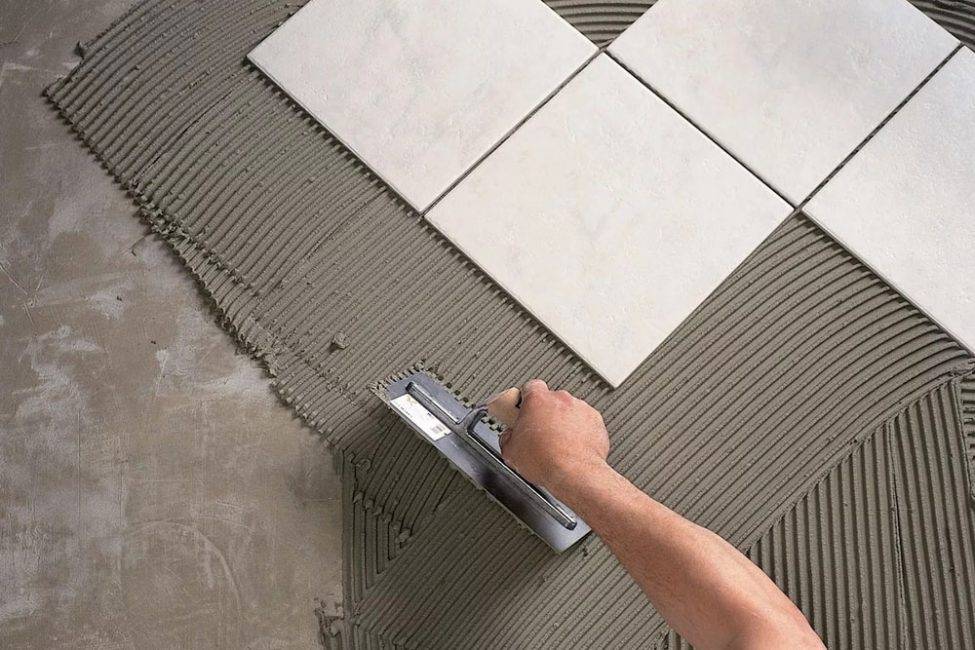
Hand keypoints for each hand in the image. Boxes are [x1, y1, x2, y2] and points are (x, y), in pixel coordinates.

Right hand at [489, 379, 609, 493]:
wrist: (574, 473)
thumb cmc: (545, 460)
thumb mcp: (510, 451)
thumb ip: (508, 436)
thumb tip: (509, 437)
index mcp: (538, 399)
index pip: (530, 387)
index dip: (526, 400)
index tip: (523, 411)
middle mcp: (561, 399)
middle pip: (551, 401)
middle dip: (545, 414)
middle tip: (540, 434)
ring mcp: (581, 409)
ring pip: (569, 412)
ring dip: (564, 424)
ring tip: (557, 446)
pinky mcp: (596, 422)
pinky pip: (585, 424)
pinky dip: (580, 433)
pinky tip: (572, 449)